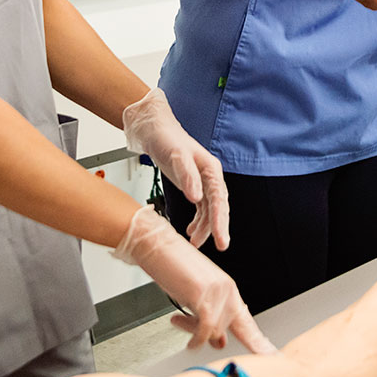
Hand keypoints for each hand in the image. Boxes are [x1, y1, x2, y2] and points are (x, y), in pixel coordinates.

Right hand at [112, 206, 274, 352]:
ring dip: (192, 330)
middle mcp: (227, 290)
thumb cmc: (173, 269)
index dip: (259, 343)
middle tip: (183, 322)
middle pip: (224, 331)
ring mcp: (217, 292)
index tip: (272, 356)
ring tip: (179, 318)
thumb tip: (219, 342)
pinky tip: (184, 331)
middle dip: (202, 333)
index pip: (247, 323)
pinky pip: (205, 328)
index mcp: (228, 290)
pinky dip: (194, 336)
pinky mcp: (203, 294)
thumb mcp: (195, 298)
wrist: (157, 246)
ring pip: (213, 331)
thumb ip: (210, 319)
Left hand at [122, 88, 228, 248]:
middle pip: (218, 206)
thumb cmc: (167, 139)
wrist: (154, 130)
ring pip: (209, 210)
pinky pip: (200, 208)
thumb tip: (196, 198)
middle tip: (220, 246)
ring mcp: (202, 182)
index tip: (222, 239)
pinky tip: (191, 231)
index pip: (219, 199)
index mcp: (211, 169)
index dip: (221, 220)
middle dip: (219, 227)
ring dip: (205, 227)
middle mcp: (210, 177)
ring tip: (196, 242)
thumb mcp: (176, 155)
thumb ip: (187, 176)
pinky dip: (197, 221)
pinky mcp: (192, 186)